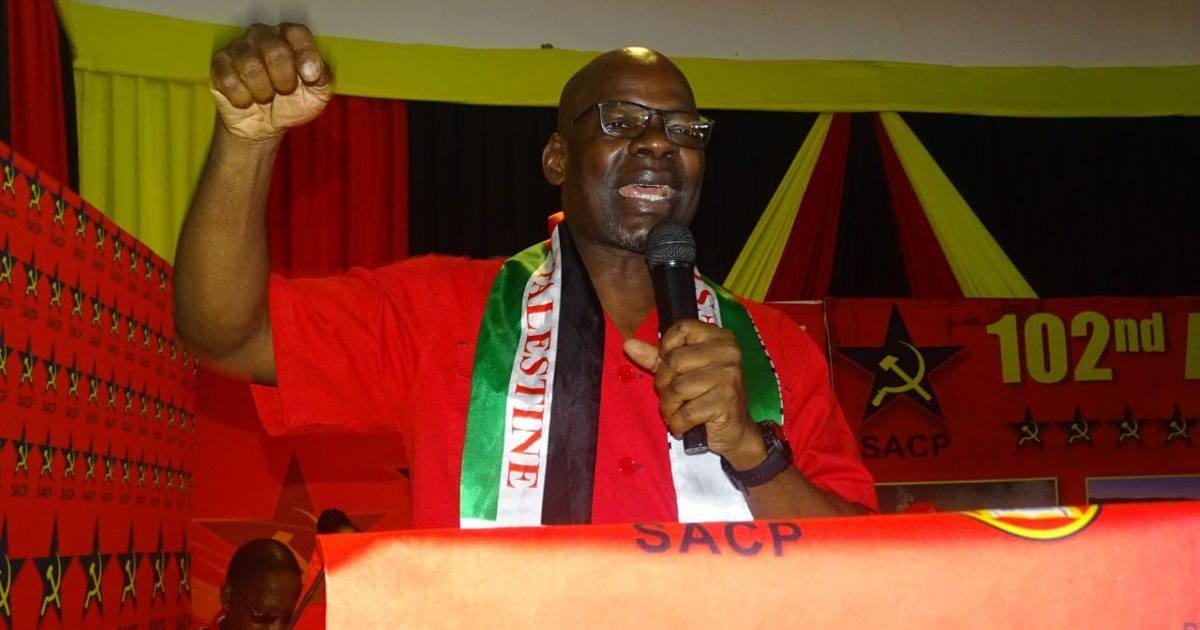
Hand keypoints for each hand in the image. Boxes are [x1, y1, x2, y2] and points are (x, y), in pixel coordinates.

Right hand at [210, 23, 332, 141]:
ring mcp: (238, 48)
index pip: (298, 34)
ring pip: (250, 66)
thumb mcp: (317, 95)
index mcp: (289, 37)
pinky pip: (228, 81)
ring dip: (263, 92)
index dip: (305, 55)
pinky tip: (247, 100)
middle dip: (284, 81)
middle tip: (285, 91)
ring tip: (266, 97)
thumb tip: (312, 71)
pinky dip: (242, 99)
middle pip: (275, 50)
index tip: (309, 78)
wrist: (266, 125)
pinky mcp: (219, 65)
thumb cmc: (293, 103)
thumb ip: (323, 79)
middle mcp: (262, 35)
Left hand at [624, 320, 766, 468]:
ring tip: (675, 413)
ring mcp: (729, 377)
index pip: (683, 328)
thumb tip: (629, 345)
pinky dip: (677, 424)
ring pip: (677, 388)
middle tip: (670, 397)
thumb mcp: (683, 373)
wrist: (736, 431)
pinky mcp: (726, 402)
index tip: (669, 366)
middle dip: (663, 384)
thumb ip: (657, 358)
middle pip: (675, 360)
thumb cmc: (708, 397)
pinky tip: (683, 426)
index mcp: (720, 338)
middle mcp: (728, 353)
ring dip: (668, 407)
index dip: (666, 348)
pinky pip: (686, 412)